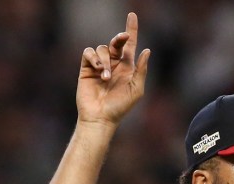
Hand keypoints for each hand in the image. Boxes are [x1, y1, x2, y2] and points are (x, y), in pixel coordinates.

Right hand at [77, 13, 151, 127]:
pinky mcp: (87, 68)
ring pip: (102, 48)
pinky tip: (98, 71)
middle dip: (120, 38)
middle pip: (116, 42)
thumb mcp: (136, 89)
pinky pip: (89, 53)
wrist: (100, 117)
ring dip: (105, 61)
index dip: (131, 29)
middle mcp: (114, 63)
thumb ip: (141, 70)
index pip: (130, 45)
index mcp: (127, 67)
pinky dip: (94, 58)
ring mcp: (100, 65)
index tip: (132, 15)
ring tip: (106, 78)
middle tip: (123, 38)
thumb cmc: (120, 107)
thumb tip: (146, 50)